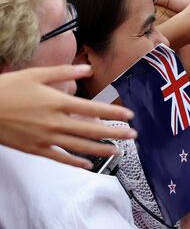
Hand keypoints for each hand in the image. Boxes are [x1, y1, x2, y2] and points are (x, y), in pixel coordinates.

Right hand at [0, 65, 136, 169]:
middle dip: (114, 133)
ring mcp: (45, 138)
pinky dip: (75, 162)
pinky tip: (87, 165)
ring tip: (117, 150)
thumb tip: (88, 69)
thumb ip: (65, 72)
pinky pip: (59, 158)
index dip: (113, 113)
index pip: (93, 109)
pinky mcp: (35, 149)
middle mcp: (55, 122)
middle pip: (91, 130)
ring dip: (100, 149)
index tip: (130, 115)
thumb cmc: (9, 88)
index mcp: (58, 102)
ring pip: (79, 146)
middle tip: (133, 135)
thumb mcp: (37, 74)